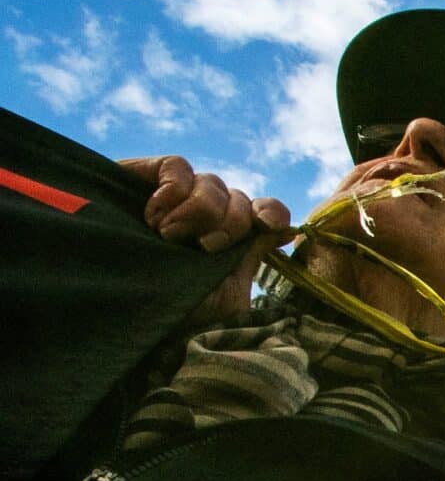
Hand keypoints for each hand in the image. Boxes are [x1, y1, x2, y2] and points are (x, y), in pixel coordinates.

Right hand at [119, 156, 289, 320]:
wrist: (124, 311)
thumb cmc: (176, 312)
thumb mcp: (226, 295)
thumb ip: (252, 258)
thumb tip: (284, 228)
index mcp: (231, 241)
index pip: (266, 211)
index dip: (272, 211)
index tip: (266, 225)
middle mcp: (207, 216)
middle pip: (239, 199)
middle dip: (230, 224)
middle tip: (203, 248)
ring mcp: (178, 197)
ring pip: (212, 183)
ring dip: (199, 212)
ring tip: (169, 238)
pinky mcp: (146, 177)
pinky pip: (179, 167)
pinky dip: (174, 190)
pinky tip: (154, 216)